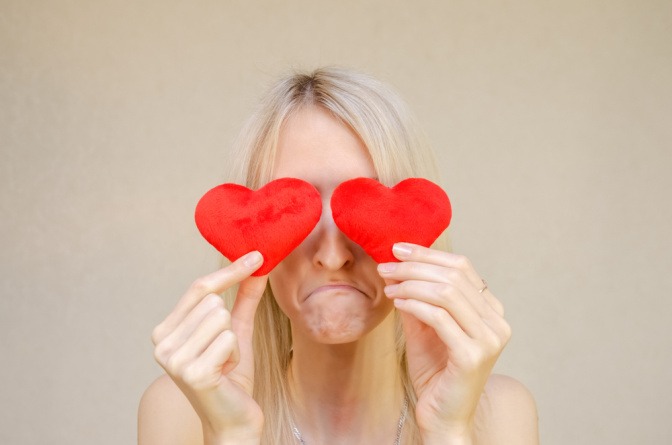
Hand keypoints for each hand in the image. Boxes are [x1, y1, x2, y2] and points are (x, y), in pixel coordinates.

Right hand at [151, 251, 267, 442]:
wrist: (233, 419)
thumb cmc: (231, 376)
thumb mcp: (236, 330)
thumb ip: (243, 299)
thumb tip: (257, 266)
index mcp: (165, 330)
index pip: (200, 287)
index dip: (230, 270)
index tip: (257, 255)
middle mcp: (162, 343)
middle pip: (213, 301)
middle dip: (229, 324)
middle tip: (224, 352)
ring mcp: (174, 359)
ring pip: (221, 318)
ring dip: (232, 341)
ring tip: (224, 362)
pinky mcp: (193, 372)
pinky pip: (229, 338)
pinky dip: (235, 354)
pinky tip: (225, 373)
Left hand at [378, 243, 510, 441]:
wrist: (442, 416)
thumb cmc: (434, 372)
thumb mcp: (424, 326)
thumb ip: (419, 298)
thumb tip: (400, 267)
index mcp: (490, 311)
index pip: (462, 267)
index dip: (428, 254)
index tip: (398, 249)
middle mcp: (496, 322)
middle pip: (453, 276)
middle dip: (415, 266)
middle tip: (386, 266)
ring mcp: (488, 339)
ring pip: (446, 293)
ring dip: (411, 283)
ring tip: (388, 285)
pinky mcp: (472, 355)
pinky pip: (439, 317)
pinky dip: (414, 304)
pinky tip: (397, 302)